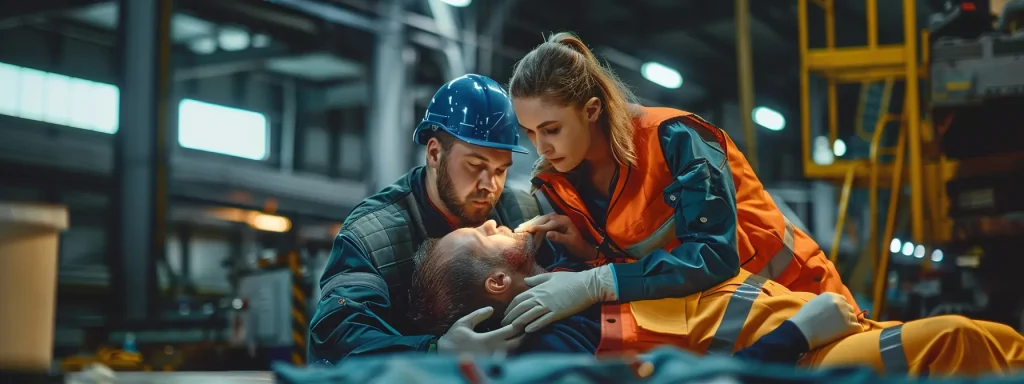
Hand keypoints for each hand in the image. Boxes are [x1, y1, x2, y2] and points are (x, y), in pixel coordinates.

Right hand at [437, 307, 523, 354]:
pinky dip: (512, 352)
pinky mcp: (490, 365)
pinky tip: (513, 346)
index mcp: (487, 340)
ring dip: (519, 344)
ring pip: (513, 353)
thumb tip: (491, 309)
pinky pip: (506, 359)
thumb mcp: (463, 323)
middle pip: (516, 344)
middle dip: (524, 335)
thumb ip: (478, 315)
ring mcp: (492, 360)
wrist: (443, 356)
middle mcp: (492, 351)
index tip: (523, 318)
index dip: (519, 324)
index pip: (510, 331)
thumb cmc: (452, 339)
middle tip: (528, 327)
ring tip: (523, 335)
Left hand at [501, 265, 616, 332]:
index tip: (506, 314)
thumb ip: (537, 279)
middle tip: (503, 325)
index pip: (519, 299)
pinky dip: (534, 325)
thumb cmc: (570, 279)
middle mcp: (540, 297)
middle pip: (520, 308)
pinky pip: (543, 320)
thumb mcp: (552, 276)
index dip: (510, 307)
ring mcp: (549, 305)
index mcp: (538, 289)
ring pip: (529, 315)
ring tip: (511, 330)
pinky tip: (528, 331)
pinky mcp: (557, 312)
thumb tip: (525, 281)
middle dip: (510, 317)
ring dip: (519, 323)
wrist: (587, 285)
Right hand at [515, 214, 593, 259]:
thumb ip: (559, 237)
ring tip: (519, 229)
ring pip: (540, 220)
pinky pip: (541, 223)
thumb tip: (548, 234)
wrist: (583, 248)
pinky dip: (533, 226)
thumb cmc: (578, 246)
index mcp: (564, 221)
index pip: (549, 223)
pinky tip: (526, 230)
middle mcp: (559, 218)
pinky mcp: (553, 224)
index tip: (528, 230)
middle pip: (542, 219)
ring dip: (530, 225)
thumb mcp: (570, 242)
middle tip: (519, 230)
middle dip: (531, 224)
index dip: (538, 227)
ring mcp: (555, 220)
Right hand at [787, 293, 861, 349]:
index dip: (840, 309)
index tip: (835, 317)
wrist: (802, 331)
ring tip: (837, 331)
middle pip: (850, 309)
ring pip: (854, 319)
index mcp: (831, 295)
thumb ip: (826, 302)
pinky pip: (858, 328)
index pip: (843, 300)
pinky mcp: (849, 326)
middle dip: (845, 316)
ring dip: (849, 325)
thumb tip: (835, 305)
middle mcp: (840, 302)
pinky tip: (844, 335)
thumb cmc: (804, 319)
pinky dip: (853, 332)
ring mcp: (845, 314)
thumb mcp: (814, 303)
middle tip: (836, 325)